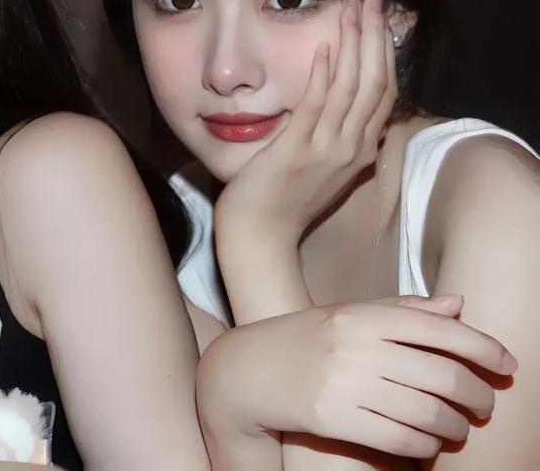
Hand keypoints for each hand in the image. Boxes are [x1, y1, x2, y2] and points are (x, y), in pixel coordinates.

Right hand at [197, 295, 516, 461]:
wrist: (242, 372)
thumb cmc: (300, 341)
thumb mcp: (345, 315)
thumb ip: (401, 309)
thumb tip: (458, 304)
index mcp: (360, 315)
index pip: (439, 328)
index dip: (483, 347)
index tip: (506, 364)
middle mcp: (354, 345)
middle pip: (442, 374)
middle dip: (476, 395)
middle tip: (484, 404)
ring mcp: (341, 382)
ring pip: (427, 412)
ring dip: (456, 426)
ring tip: (459, 428)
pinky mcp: (331, 418)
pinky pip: (400, 437)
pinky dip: (426, 444)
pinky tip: (429, 443)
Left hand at [216, 0, 395, 245]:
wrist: (259, 237)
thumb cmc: (282, 200)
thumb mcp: (321, 167)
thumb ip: (338, 138)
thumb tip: (346, 109)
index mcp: (361, 150)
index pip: (385, 92)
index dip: (385, 52)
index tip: (379, 18)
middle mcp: (353, 149)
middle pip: (377, 82)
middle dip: (376, 36)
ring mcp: (326, 151)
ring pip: (352, 89)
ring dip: (353, 44)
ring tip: (351, 9)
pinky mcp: (296, 152)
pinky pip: (315, 108)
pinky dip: (323, 76)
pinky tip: (324, 49)